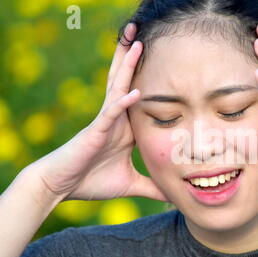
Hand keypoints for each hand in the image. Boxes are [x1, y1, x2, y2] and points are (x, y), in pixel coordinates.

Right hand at [30, 23, 167, 201]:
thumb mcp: (130, 185)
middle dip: (134, 59)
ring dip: (127, 66)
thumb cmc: (91, 182)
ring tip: (136, 42)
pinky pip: (110, 113)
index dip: (151, 80)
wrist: (61, 187)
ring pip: (117, 87)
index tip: (167, 64)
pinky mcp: (95, 131)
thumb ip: (152, 187)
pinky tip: (135, 92)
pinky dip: (122, 103)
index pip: (142, 99)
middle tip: (144, 34)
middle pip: (126, 82)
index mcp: (126, 128)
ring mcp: (105, 122)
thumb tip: (172, 196)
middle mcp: (116, 119)